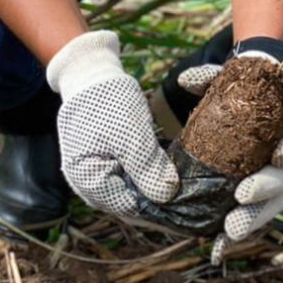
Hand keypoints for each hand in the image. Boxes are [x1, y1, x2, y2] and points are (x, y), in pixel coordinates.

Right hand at [47, 30, 179, 215]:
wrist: (89, 73)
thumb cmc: (107, 101)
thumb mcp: (131, 133)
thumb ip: (148, 168)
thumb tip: (168, 195)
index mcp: (89, 182)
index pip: (133, 208)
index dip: (164, 210)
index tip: (194, 208)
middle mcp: (88, 186)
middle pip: (131, 202)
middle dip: (161, 200)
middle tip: (195, 199)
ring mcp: (94, 174)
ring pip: (131, 190)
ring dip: (155, 188)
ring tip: (186, 187)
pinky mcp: (103, 162)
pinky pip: (128, 177)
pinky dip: (147, 175)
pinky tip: (168, 173)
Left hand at [177, 53, 282, 264]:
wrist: (241, 109)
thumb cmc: (240, 91)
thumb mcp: (228, 79)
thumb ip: (210, 77)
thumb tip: (185, 79)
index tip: (278, 153)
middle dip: (267, 191)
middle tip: (242, 196)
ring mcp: (275, 181)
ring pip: (273, 205)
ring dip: (254, 218)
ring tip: (230, 229)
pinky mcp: (258, 197)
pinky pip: (254, 215)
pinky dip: (240, 228)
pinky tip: (219, 241)